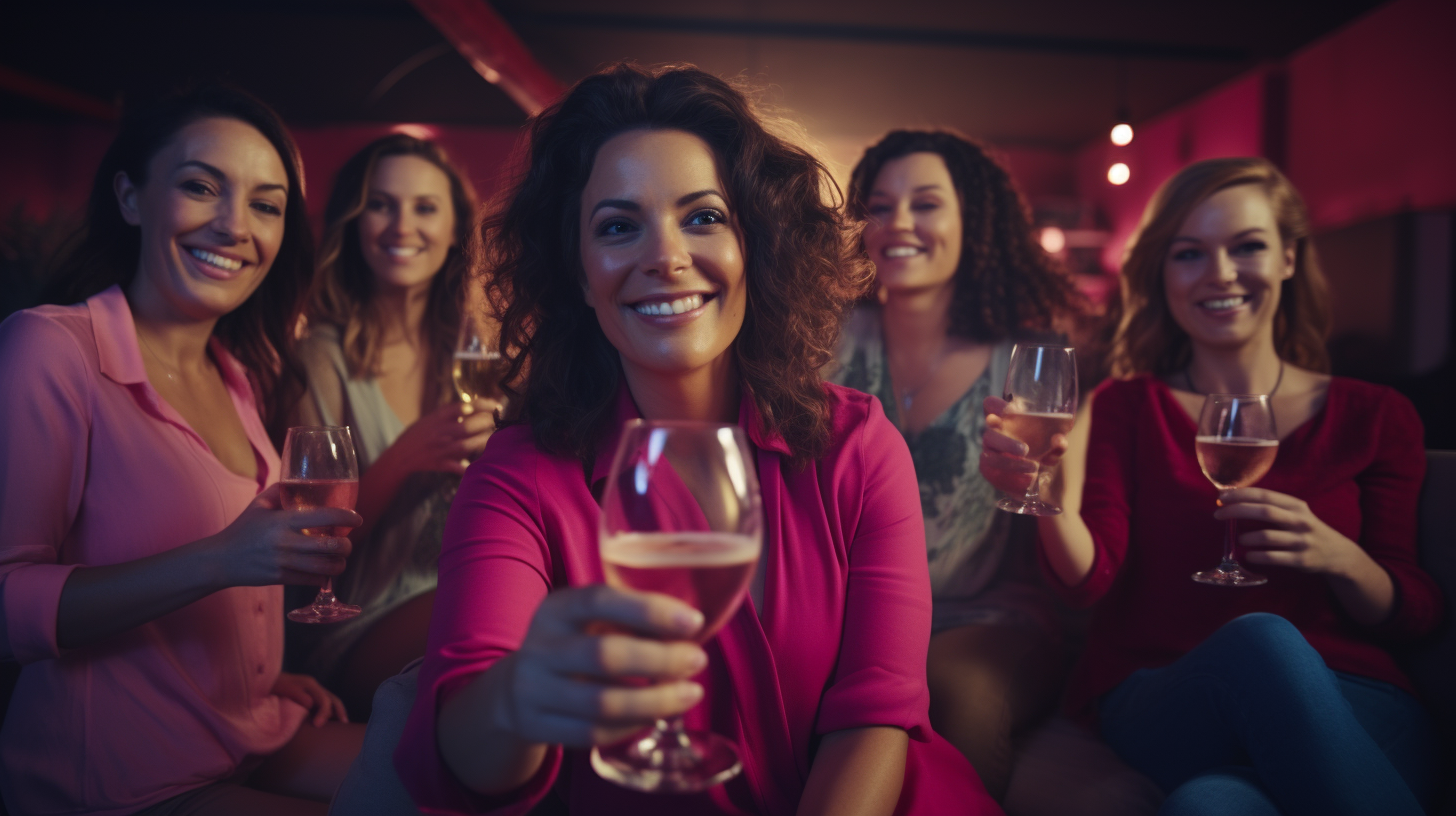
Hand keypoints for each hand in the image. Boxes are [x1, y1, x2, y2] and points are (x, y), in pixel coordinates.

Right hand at [205, 484, 359, 587]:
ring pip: (324, 567)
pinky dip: (323, 576)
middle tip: (348, 542)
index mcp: (283, 520)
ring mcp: (283, 562)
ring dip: (339, 564)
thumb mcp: (258, 505)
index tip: (357, 518)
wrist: (220, 560)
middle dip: (346, 545)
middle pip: (330, 546)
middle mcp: (285, 542)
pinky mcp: (280, 578)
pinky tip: (325, 571)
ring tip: (341, 559)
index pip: (324, 516)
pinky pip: (311, 580)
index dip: (346, 517)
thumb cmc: (242, 530)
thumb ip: (279, 491)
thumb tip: (299, 481)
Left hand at [272, 671, 349, 725]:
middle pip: (332, 699)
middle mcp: (313, 686)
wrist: (263, 680)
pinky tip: (331, 721)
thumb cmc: (271, 686)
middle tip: (343, 724)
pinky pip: (323, 703)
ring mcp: (312, 690)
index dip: (324, 713)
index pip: (324, 699)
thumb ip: (297, 695)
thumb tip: (311, 704)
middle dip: (339, 711)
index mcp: (309, 684)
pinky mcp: (309, 695)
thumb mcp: (283, 689)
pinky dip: (330, 712)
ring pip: (331, 700)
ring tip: (342, 725)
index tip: (318, 726)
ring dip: (337, 712)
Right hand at [388, 401, 500, 475]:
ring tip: (494, 436)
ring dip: (484, 441)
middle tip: (499, 420)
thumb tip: (475, 407)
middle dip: (487, 423)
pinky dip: (468, 466)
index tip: (496, 405)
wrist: (401, 454)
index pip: (463, 407)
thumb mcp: (433, 418)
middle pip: (467, 426)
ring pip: (466, 445)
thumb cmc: (420, 433)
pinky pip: (456, 466)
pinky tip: (479, 464)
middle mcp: (441, 432)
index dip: (483, 405)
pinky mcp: (441, 463)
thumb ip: (451, 413)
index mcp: (439, 417)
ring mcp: (441, 449)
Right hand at [489, 585, 707, 748]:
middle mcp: (540, 647)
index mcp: (556, 609)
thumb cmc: (573, 647)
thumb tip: (690, 629)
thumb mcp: (588, 621)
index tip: (694, 622)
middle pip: (604, 655)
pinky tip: (657, 715)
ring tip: (689, 693)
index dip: (649, 610)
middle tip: (696, 660)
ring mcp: (533, 689)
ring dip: (655, 700)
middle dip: (660, 660)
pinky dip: (633, 725)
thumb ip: (630, 620)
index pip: (600, 600)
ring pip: (601, 703)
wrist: (515, 690)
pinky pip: (592, 732)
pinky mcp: (536, 725)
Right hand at [978, 395, 1069, 494]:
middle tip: (1025, 450)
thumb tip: (1058, 440)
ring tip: (1033, 467)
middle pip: (989, 434)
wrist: (1040, 471)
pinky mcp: (990, 469)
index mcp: (1006, 419)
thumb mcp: (1056, 441)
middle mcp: (995, 433)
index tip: (1013, 411)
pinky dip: (1011, 477)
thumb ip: (1059, 440)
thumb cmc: (1045, 446)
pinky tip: (1028, 478)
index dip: (996, 406)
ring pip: (989, 457)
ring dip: (1011, 463)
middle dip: (1006, 443)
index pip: (990, 405)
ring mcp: (990, 452)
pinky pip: (993, 473)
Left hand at [1216, 487, 1363, 574]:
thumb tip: (1234, 500)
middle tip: (1218, 514)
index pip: (1264, 495)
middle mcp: (1300, 521)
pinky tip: (1248, 556)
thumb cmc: (1306, 530)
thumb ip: (1271, 507)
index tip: (1221, 496)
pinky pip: (1273, 558)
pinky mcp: (1302, 560)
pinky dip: (1257, 557)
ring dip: (1247, 537)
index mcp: (1296, 506)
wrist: (1338, 554)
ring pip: (1267, 536)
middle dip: (1237, 510)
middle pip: (1264, 512)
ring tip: (1239, 539)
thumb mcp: (1295, 513)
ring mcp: (1301, 541)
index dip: (1241, 494)